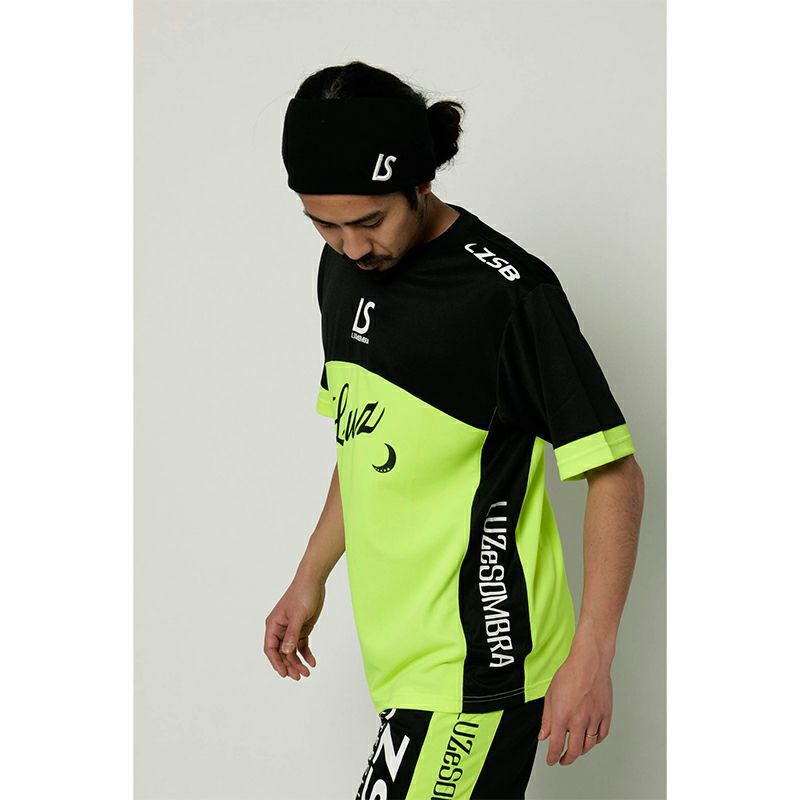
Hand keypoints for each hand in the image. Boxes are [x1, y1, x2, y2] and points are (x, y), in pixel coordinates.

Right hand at [264, 576, 325, 680]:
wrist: (314, 581)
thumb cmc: (302, 594)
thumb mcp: (298, 615)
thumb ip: (292, 634)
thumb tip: (286, 653)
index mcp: (273, 625)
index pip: (270, 649)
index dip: (276, 662)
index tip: (284, 673)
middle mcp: (280, 629)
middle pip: (281, 653)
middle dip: (289, 665)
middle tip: (299, 677)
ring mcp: (291, 629)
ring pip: (291, 651)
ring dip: (298, 662)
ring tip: (307, 672)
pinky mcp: (302, 628)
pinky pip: (301, 645)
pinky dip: (306, 654)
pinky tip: (312, 662)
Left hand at [537, 639, 612, 765]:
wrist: (589, 662)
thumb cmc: (570, 674)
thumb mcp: (550, 695)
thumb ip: (546, 718)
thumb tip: (543, 735)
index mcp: (562, 716)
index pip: (556, 745)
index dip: (553, 757)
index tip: (552, 760)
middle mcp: (579, 720)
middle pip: (575, 751)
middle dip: (567, 759)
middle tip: (563, 760)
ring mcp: (594, 718)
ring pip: (589, 745)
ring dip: (581, 751)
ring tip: (576, 750)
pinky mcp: (605, 715)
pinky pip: (602, 735)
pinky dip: (595, 741)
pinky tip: (590, 739)